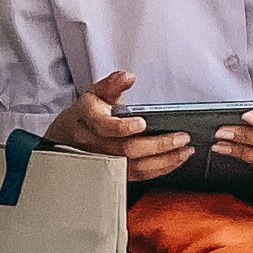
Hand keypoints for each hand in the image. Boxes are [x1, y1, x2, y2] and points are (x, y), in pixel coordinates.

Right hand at [47, 71, 187, 184]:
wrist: (68, 137)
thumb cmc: (85, 115)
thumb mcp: (96, 93)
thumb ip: (113, 84)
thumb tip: (127, 77)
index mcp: (88, 118)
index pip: (103, 126)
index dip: (122, 127)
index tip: (142, 122)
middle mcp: (94, 143)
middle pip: (126, 150)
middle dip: (157, 145)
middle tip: (180, 137)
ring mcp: (104, 161)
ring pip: (134, 166)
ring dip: (164, 160)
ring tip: (184, 149)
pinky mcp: (115, 172)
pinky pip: (138, 175)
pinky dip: (160, 169)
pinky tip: (175, 159)